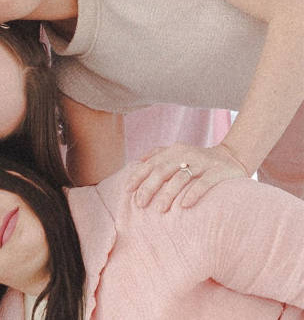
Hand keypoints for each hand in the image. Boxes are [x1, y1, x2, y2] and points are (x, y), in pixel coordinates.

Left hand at [127, 142, 248, 210]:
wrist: (232, 158)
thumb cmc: (199, 161)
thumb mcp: (179, 154)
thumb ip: (159, 155)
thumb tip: (136, 163)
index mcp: (175, 150)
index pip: (152, 163)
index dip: (138, 176)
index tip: (127, 190)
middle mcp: (187, 154)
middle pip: (163, 169)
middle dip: (149, 187)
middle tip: (140, 204)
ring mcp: (203, 163)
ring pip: (181, 177)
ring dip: (168, 193)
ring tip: (159, 209)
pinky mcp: (218, 173)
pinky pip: (205, 183)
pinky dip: (193, 194)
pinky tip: (184, 206)